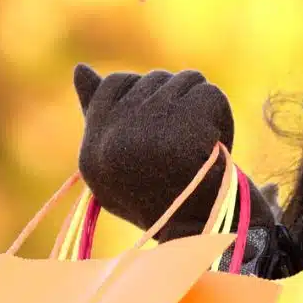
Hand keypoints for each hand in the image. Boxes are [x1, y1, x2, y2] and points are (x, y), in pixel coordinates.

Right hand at [73, 63, 274, 240]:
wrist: (205, 233)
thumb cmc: (163, 198)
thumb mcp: (119, 163)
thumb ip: (99, 115)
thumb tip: (80, 69)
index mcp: (92, 151)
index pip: (116, 83)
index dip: (144, 95)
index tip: (161, 123)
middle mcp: (114, 140)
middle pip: (155, 79)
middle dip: (178, 100)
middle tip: (187, 142)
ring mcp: (149, 133)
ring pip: (187, 80)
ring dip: (201, 104)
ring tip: (202, 143)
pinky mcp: (187, 129)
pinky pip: (211, 94)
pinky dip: (221, 114)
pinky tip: (217, 144)